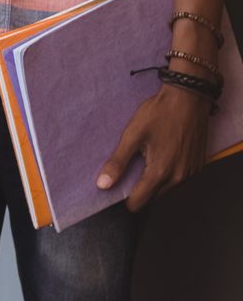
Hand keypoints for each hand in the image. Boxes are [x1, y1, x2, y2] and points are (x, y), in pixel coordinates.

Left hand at [97, 84, 211, 210]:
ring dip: (153, 185)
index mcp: (161, 172)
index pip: (140, 202)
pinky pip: (179, 181)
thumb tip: (102, 185)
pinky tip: (158, 161)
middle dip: (139, 192)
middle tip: (126, 176)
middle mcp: (179, 178)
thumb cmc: (159, 114)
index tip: (115, 192)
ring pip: (167, 190)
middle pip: (154, 198)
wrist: (188, 99)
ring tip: (141, 167)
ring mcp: (191, 173)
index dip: (125, 200)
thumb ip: (118, 162)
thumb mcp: (132, 135)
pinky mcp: (198, 166)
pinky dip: (167, 177)